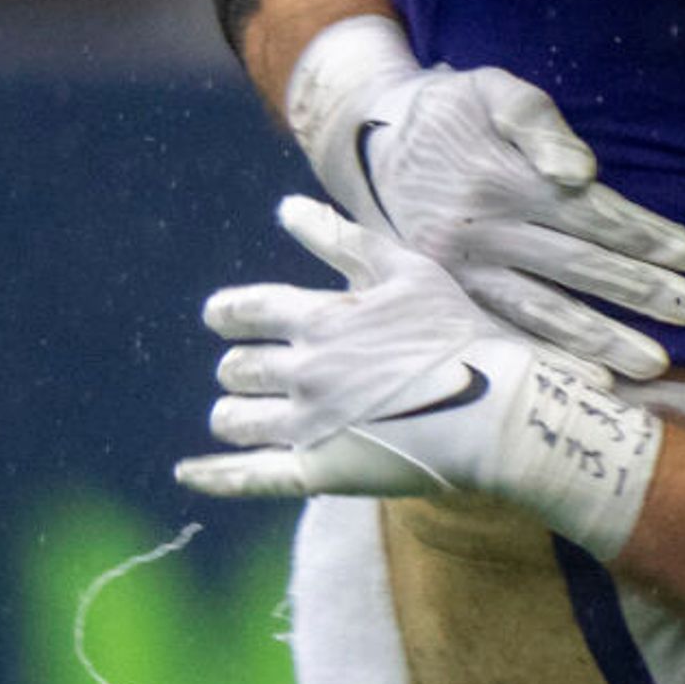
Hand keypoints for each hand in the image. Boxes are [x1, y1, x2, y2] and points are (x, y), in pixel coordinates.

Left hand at [179, 199, 661, 555]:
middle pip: (236, 368)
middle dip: (241, 369)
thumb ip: (341, 239)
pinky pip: (250, 477)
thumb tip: (286, 206)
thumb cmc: (457, 334)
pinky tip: (188, 473)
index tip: (220, 317)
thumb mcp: (405, 270)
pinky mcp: (319, 472)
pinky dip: (213, 475)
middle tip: (255, 373)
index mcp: (321, 318)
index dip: (226, 313)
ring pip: (236, 419)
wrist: (496, 410)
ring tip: (244, 415)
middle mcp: (305, 370)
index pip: (244, 310)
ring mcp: (309, 424)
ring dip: (233, 414)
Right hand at [297, 41, 684, 380]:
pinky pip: (500, 333)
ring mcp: (457, 272)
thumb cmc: (451, 110)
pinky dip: (546, 359)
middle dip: (640, 291)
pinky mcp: (442, 297)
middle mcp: (478, 232)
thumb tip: (581, 172)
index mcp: (499, 180)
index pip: (588, 214)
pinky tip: (589, 378)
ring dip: (602, 339)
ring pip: (540, 311)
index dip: (643, 235)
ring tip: (656, 363)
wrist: (370, 139)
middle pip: (574, 267)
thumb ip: (539, 124)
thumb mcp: (493, 90)